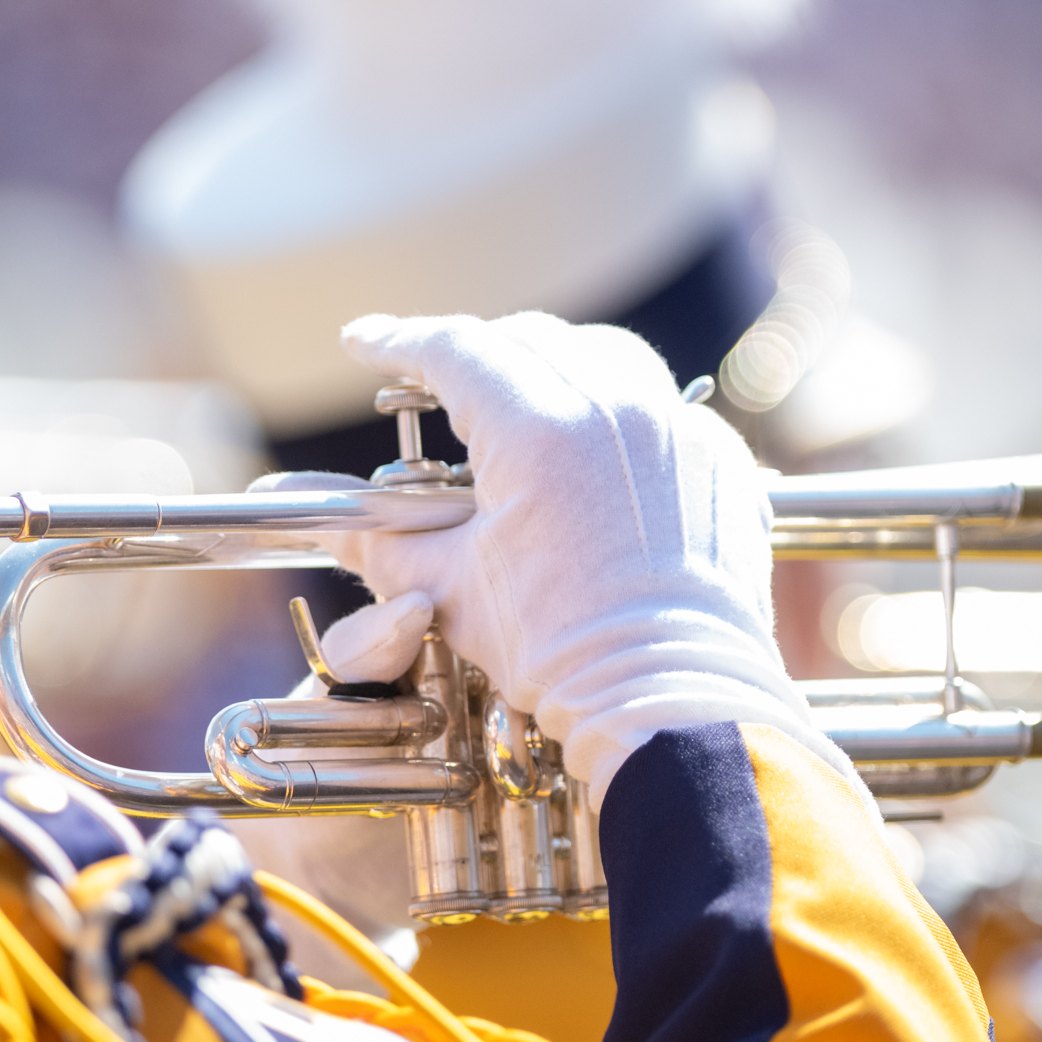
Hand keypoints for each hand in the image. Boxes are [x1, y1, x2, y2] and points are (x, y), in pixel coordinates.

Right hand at [258, 311, 858, 803]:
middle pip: (526, 341)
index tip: (364, 344)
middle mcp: (612, 406)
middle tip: (433, 380)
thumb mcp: (446, 588)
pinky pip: (658, 407)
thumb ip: (382, 539)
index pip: (454, 351)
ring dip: (549, 365)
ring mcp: (674, 428)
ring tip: (513, 399)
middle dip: (473, 355)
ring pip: (601, 356)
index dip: (397, 342)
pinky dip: (616, 413)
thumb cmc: (556, 650)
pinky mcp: (719, 458)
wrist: (666, 699)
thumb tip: (322, 519)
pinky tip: (589, 448)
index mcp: (536, 429)